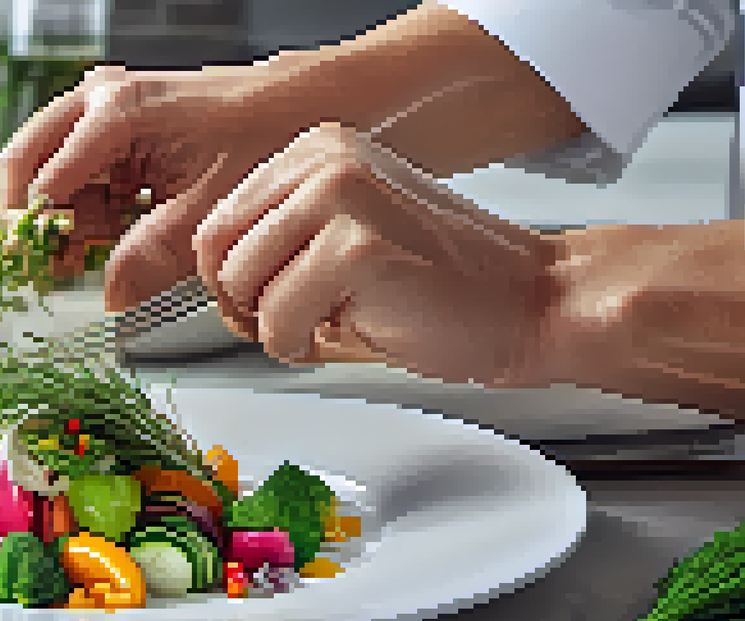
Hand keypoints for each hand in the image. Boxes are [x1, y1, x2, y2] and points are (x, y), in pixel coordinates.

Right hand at [0, 64, 305, 310]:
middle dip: (37, 222)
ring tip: (81, 262)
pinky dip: (86, 208)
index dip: (38, 236)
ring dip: (62, 219)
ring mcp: (103, 109)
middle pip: (28, 164)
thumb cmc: (262, 132)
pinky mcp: (115, 126)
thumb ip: (152, 257)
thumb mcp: (207, 208)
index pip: (44, 181)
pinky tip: (106, 240)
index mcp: (115, 113)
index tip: (41, 277)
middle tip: (49, 268)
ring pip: (49, 170)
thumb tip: (110, 299)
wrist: (295, 104)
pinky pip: (80, 171)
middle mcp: (98, 101)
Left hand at [193, 122, 561, 385]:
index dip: (231, 279)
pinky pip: (277, 322)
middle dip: (245, 305)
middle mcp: (326, 160)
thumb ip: (279, 237)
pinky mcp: (356, 250)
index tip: (266, 300)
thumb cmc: (443, 283)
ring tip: (332, 321)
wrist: (533, 302)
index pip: (216, 222)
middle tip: (297, 321)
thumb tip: (211, 273)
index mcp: (319, 150)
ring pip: (241, 288)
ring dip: (276, 328)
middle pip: (216, 254)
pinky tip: (351, 331)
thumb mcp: (343, 234)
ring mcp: (340, 199)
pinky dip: (302, 347)